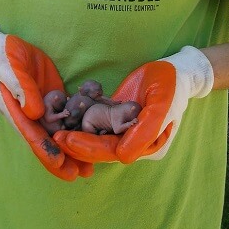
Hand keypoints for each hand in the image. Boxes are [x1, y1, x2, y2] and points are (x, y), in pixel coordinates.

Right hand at [0, 24, 92, 180]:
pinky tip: (94, 137)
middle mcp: (29, 115)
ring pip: (59, 132)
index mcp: (16, 111)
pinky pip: (67, 115)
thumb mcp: (8, 66)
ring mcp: (42, 108)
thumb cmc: (1, 55)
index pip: (32, 135)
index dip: (47, 151)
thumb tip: (34, 112)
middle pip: (47, 141)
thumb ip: (21, 87)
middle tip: (82, 174)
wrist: (2, 47)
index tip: (62, 165)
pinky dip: (78, 127)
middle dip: (64, 158)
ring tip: (91, 166)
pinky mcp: (52, 99)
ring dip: (74, 148)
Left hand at [53, 46, 214, 163]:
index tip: (67, 140)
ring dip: (75, 131)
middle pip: (98, 146)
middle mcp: (132, 141)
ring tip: (54, 127)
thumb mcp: (162, 105)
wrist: (175, 70)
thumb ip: (145, 131)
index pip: (111, 150)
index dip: (88, 147)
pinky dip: (81, 116)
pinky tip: (63, 111)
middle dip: (76, 142)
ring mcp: (123, 128)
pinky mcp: (115, 115)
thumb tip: (123, 157)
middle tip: (54, 136)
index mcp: (145, 145)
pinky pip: (96, 119)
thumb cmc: (171, 85)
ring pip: (94, 133)